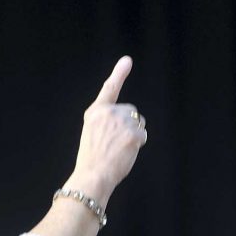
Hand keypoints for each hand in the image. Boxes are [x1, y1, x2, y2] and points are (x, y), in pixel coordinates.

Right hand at [72, 56, 146, 196]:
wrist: (93, 174)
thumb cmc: (92, 158)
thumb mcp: (92, 132)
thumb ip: (106, 120)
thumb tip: (130, 117)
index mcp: (95, 111)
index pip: (109, 88)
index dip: (119, 73)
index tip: (127, 60)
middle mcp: (108, 112)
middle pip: (130, 111)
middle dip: (129, 124)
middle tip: (115, 143)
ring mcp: (121, 121)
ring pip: (138, 123)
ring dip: (133, 134)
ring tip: (118, 149)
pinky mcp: (133, 133)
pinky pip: (142, 135)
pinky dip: (137, 144)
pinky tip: (125, 152)